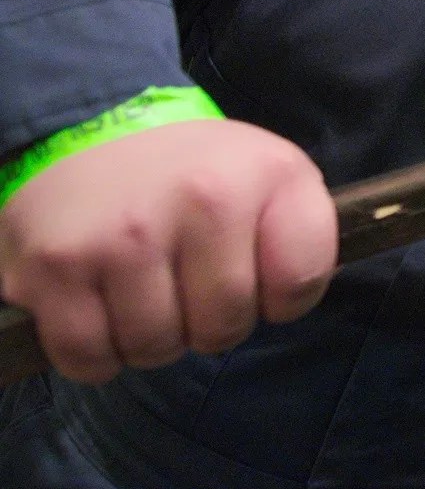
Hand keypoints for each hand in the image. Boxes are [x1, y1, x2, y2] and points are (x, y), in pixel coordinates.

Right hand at [0, 119, 336, 383]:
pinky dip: (96, 353)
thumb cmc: (197, 171)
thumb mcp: (274, 174)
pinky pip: (89, 357)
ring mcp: (126, 234)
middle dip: (209, 323)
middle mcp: (202, 198)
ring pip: (155, 348)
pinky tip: (102, 309)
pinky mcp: (58, 264)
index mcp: (269, 174)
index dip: (282, 297)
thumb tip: (293, 300)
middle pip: (223, 326)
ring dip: (150, 338)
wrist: (95, 131)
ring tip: (145, 290)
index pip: (299, 283)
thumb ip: (302, 235)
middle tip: (189, 283)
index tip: (259, 275)